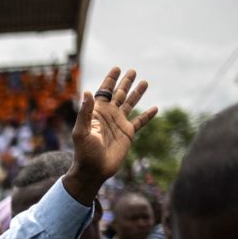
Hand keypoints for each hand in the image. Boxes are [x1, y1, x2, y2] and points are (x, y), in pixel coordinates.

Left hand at [64, 67, 157, 202]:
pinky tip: (156, 108)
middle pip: (119, 94)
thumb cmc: (84, 152)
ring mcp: (119, 124)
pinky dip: (148, 115)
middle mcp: (109, 115)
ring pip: (130, 104)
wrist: (94, 170)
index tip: (117, 68)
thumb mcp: (81, 131)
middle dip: (125, 82)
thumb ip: (85, 112)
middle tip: (132, 70)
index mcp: (97, 112)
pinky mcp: (128, 134)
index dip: (110, 80)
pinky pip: (140, 122)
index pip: (104, 92)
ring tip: (144, 81)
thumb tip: (87, 92)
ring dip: (137, 93)